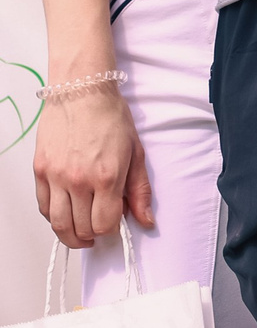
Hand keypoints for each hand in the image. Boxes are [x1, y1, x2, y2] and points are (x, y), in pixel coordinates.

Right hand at [32, 85, 150, 248]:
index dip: (112, 230)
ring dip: (70, 235)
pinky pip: (43, 207)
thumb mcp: (136, 152)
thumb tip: (145, 219)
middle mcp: (78, 180)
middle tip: (98, 230)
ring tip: (81, 234)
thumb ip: (139, 190)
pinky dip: (53, 217)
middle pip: (82, 227)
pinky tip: (65, 214)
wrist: (82, 93)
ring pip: (58, 224)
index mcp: (107, 176)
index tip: (115, 225)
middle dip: (93, 233)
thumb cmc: (110, 117)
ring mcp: (56, 177)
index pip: (105, 224)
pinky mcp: (40, 172)